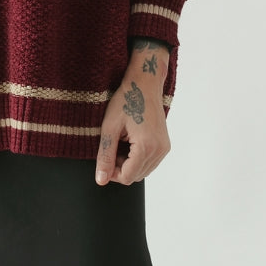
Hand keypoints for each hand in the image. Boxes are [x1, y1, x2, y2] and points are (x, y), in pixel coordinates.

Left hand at [95, 47, 170, 184]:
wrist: (144, 84)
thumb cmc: (125, 101)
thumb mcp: (110, 128)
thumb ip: (105, 156)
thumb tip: (101, 180)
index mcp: (146, 147)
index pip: (127, 177)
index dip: (111, 173)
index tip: (104, 157)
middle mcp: (159, 150)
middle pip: (135, 176)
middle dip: (120, 168)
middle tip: (112, 147)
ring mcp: (164, 148)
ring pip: (142, 171)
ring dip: (128, 164)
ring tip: (120, 143)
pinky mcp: (165, 145)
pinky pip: (149, 162)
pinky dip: (137, 159)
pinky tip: (129, 142)